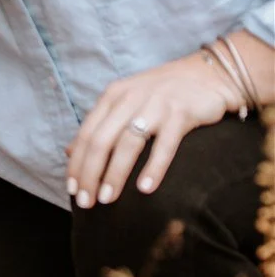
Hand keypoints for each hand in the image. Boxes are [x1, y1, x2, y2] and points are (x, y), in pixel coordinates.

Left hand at [68, 51, 235, 207]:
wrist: (209, 74)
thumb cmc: (162, 94)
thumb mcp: (125, 102)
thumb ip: (100, 125)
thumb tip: (68, 152)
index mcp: (112, 96)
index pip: (86, 134)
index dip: (76, 163)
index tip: (71, 189)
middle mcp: (129, 98)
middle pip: (101, 140)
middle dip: (89, 174)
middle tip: (85, 202)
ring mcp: (155, 104)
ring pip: (128, 143)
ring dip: (114, 174)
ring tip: (107, 199)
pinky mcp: (180, 112)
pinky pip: (164, 144)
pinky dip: (153, 168)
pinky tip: (145, 189)